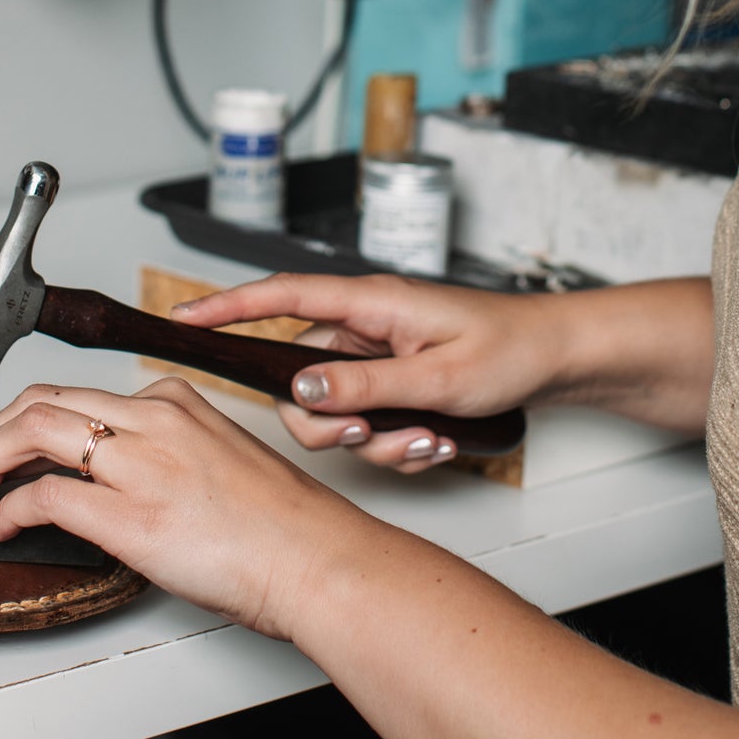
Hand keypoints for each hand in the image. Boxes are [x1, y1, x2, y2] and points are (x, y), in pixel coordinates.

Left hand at [0, 376, 360, 637]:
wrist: (318, 560)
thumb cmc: (284, 528)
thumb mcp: (219, 463)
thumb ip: (163, 459)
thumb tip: (110, 484)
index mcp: (175, 402)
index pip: (78, 397)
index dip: (25, 423)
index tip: (7, 450)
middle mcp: (154, 419)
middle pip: (41, 402)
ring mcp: (141, 463)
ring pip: (32, 431)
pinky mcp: (131, 514)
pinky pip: (45, 495)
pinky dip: (12, 509)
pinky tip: (7, 527)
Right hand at [170, 274, 571, 471]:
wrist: (557, 359)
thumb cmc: (509, 350)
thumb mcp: (437, 377)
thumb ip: (364, 384)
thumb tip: (300, 391)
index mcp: (370, 303)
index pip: (281, 295)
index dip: (226, 307)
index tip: (181, 319)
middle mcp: (365, 325)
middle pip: (301, 378)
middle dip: (333, 423)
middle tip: (373, 437)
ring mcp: (378, 355)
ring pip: (336, 410)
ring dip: (376, 440)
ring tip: (428, 442)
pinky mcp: (393, 381)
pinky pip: (367, 421)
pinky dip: (397, 441)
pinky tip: (437, 444)